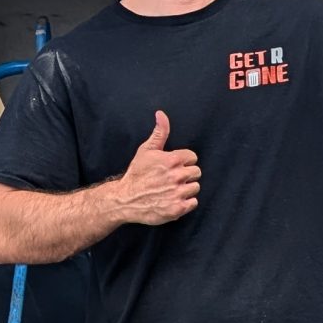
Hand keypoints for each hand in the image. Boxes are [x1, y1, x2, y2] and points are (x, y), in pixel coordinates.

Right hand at [116, 110, 200, 224]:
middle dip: (186, 175)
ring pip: (195, 187)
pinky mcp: (177, 209)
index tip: (174, 167)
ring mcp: (177, 193)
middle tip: (173, 179)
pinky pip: (194, 202)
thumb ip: (159, 132)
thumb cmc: (136, 174)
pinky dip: (186, 202)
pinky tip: (174, 199)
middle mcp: (176, 176)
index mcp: (172, 160)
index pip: (193, 157)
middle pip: (196, 172)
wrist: (125, 199)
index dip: (184, 162)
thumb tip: (161, 114)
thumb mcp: (146, 150)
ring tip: (172, 190)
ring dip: (186, 189)